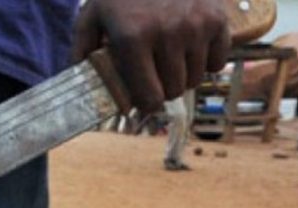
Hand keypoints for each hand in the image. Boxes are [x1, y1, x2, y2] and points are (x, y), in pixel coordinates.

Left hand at [73, 0, 229, 112]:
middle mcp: (167, 35)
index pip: (149, 97)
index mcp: (132, 38)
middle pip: (174, 90)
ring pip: (196, 79)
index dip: (146, 103)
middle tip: (156, 77)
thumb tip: (79, 81)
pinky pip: (218, 62)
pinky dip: (208, 61)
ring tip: (171, 61)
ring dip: (184, 76)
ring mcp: (195, 27)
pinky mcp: (217, 19)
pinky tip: (192, 50)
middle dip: (164, 89)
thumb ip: (82, 48)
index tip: (144, 99)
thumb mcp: (93, 14)